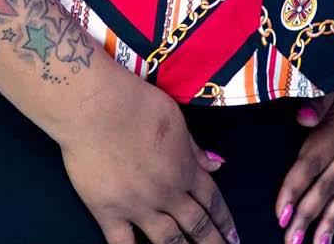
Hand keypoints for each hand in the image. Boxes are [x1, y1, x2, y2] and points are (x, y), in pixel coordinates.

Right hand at [55, 64, 240, 243]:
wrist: (99, 108)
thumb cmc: (139, 104)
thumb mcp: (175, 120)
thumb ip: (194, 148)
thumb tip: (216, 164)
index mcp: (185, 168)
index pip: (212, 200)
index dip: (224, 220)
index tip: (234, 236)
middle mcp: (167, 193)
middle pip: (196, 225)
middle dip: (212, 242)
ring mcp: (138, 206)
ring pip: (168, 241)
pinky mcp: (109, 212)